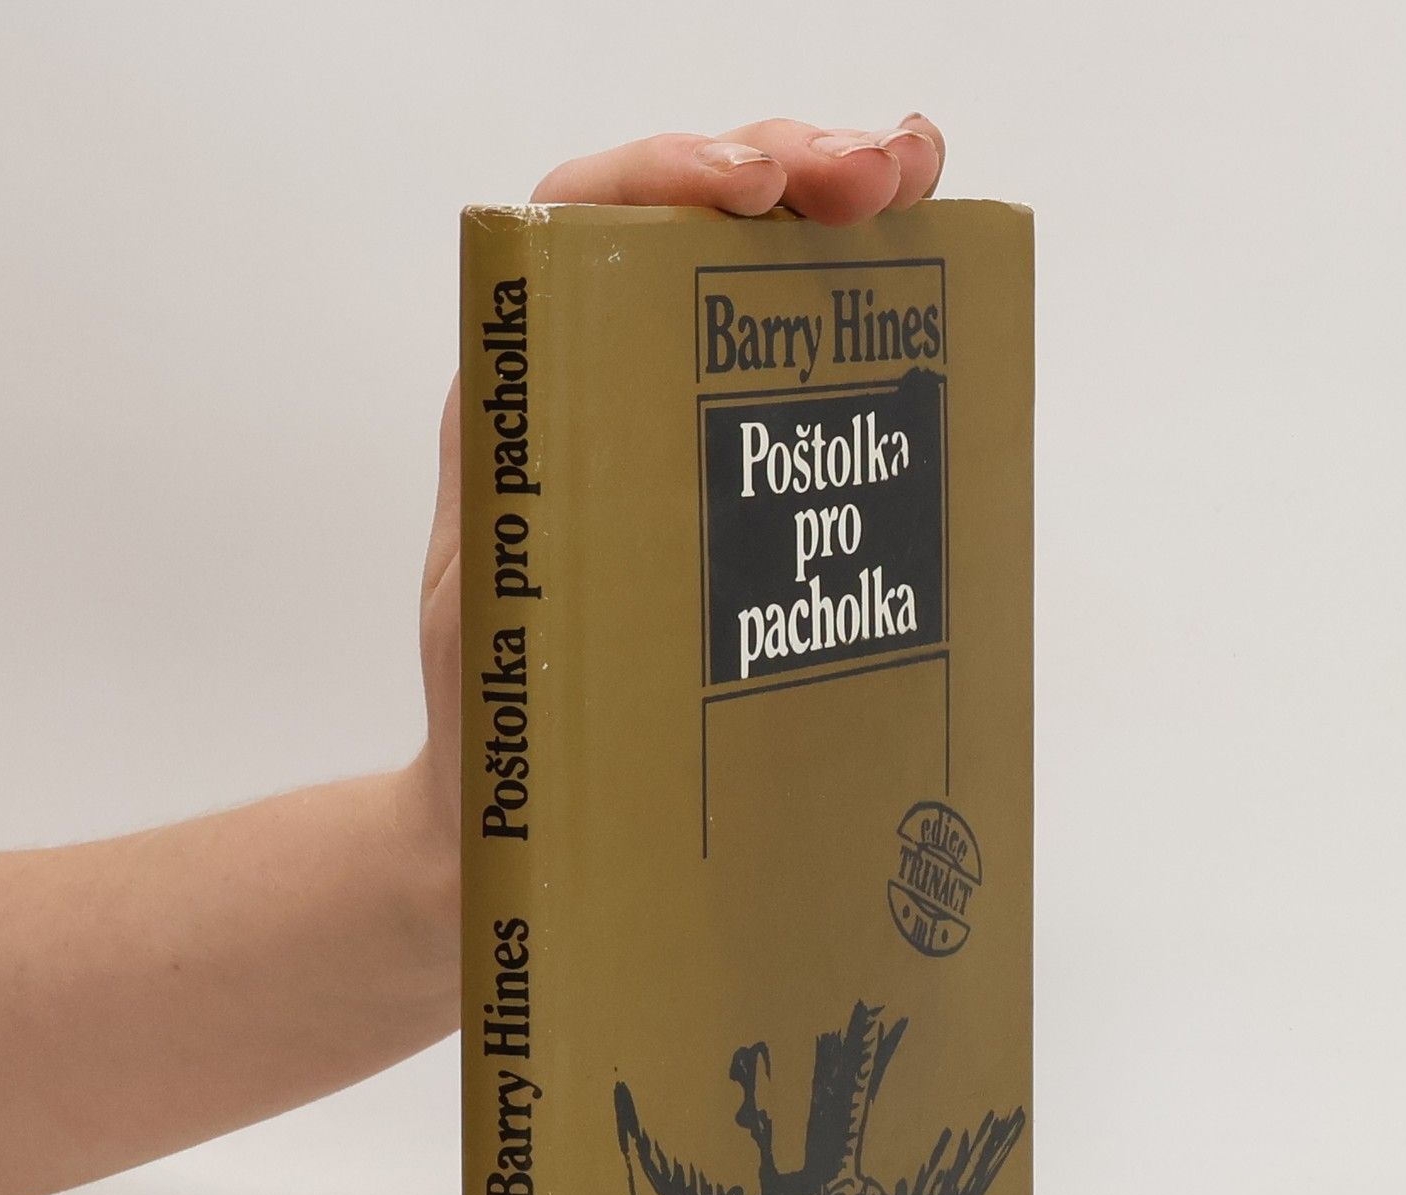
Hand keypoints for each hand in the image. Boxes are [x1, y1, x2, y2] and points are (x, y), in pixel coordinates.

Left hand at [404, 116, 948, 856]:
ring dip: (836, 210)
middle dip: (792, 168)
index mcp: (528, 396)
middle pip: (690, 224)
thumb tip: (571, 416)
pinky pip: (790, 374)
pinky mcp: (722, 483)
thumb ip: (519, 515)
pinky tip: (917, 292)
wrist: (513, 814)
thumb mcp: (488, 608)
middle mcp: (595, 387)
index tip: (757, 185)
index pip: (581, 220)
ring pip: (752, 278)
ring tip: (912, 180)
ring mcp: (668, 427)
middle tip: (883, 175)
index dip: (669, 173)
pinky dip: (853, 313)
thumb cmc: (494, 726)